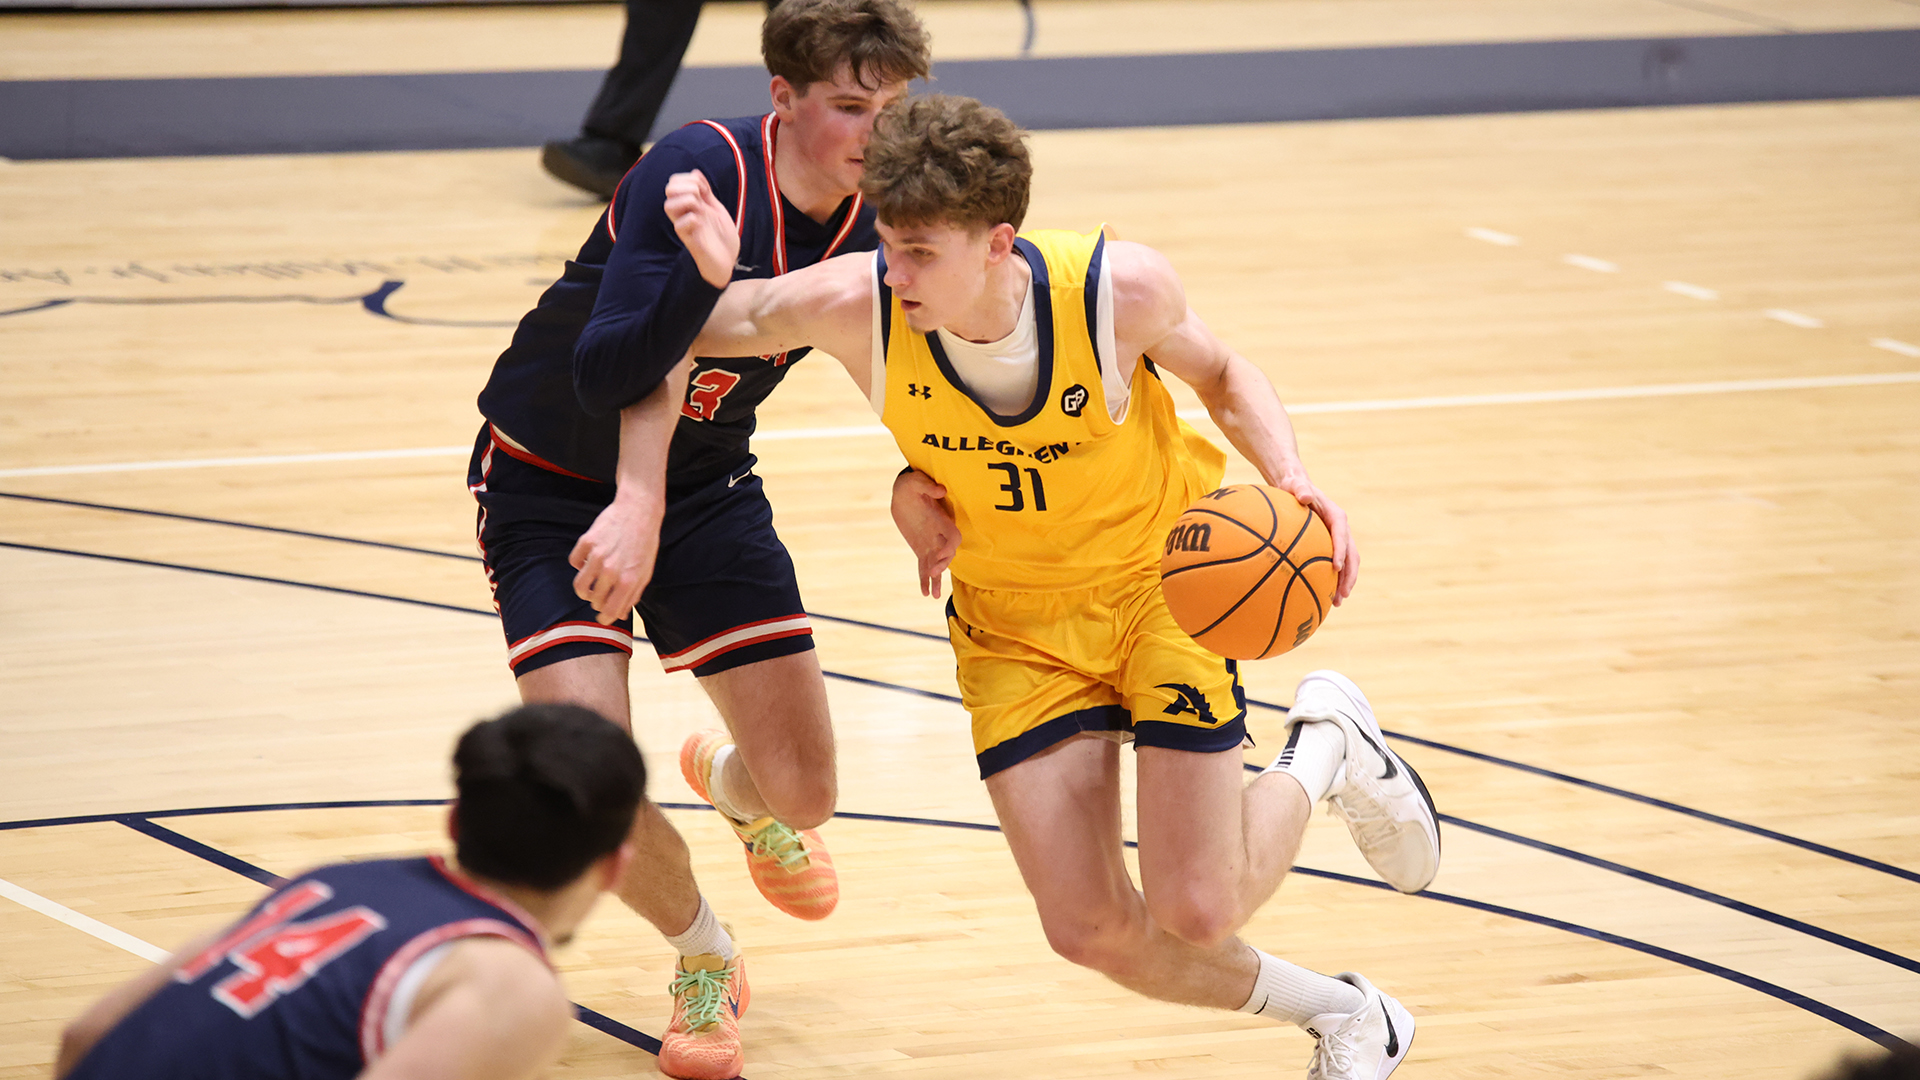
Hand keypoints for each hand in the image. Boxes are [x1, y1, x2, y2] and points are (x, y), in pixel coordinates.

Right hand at [568, 492, 665, 624]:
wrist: (639, 511)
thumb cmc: (645, 544)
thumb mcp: (645, 572)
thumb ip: (633, 595)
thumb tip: (621, 615)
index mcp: (629, 581)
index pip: (611, 612)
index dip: (605, 618)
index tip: (602, 617)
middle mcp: (612, 571)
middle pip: (594, 601)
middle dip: (596, 602)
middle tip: (600, 595)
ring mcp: (597, 556)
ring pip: (580, 586)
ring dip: (584, 589)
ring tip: (590, 585)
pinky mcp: (587, 542)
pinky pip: (574, 563)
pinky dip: (579, 565)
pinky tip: (588, 561)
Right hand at [664, 170, 738, 288]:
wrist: (729, 261)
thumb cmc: (722, 237)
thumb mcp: (716, 208)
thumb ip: (706, 192)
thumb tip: (695, 172)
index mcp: (690, 205)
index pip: (675, 182)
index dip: (688, 178)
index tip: (704, 188)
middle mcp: (684, 214)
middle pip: (669, 190)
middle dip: (687, 186)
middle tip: (701, 196)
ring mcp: (686, 227)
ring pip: (668, 206)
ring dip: (686, 200)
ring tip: (699, 208)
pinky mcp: (691, 241)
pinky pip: (679, 226)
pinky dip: (690, 219)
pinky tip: (700, 222)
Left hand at [891, 468, 959, 598]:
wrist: (903, 492)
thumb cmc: (912, 484)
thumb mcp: (916, 481)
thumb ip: (928, 486)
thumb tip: (940, 491)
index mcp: (941, 520)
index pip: (953, 537)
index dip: (949, 547)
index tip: (940, 554)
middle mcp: (938, 534)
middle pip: (948, 553)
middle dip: (943, 563)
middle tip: (934, 571)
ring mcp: (930, 543)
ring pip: (937, 564)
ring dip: (936, 578)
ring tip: (932, 594)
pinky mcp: (920, 548)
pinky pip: (924, 566)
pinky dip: (924, 579)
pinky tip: (924, 593)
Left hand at [1272, 469, 1358, 604]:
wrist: (1296, 488)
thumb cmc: (1293, 487)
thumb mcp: (1295, 485)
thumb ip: (1300, 489)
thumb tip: (1304, 496)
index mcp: (1335, 515)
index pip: (1342, 533)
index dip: (1340, 550)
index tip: (1336, 567)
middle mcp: (1341, 528)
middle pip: (1351, 553)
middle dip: (1349, 575)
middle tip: (1343, 594)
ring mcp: (1338, 538)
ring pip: (1348, 563)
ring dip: (1345, 582)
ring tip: (1337, 602)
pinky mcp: (1331, 546)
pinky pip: (1336, 564)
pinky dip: (1334, 580)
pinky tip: (1324, 596)